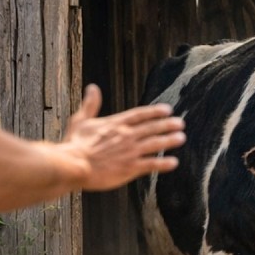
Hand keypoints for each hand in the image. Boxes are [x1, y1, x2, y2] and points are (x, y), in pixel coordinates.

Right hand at [60, 84, 185, 190]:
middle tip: (181, 123)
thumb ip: (90, 105)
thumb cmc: (74, 145)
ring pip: (155, 144)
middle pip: (152, 127)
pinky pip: (151, 164)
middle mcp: (126, 135)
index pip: (140, 114)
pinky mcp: (130, 167)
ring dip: (169, 140)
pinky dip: (163, 163)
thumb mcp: (80, 120)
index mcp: (115, 124)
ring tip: (181, 138)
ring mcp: (130, 151)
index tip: (168, 110)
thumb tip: (92, 87)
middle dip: (168, 125)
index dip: (155, 111)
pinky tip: (174, 163)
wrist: (73, 165)